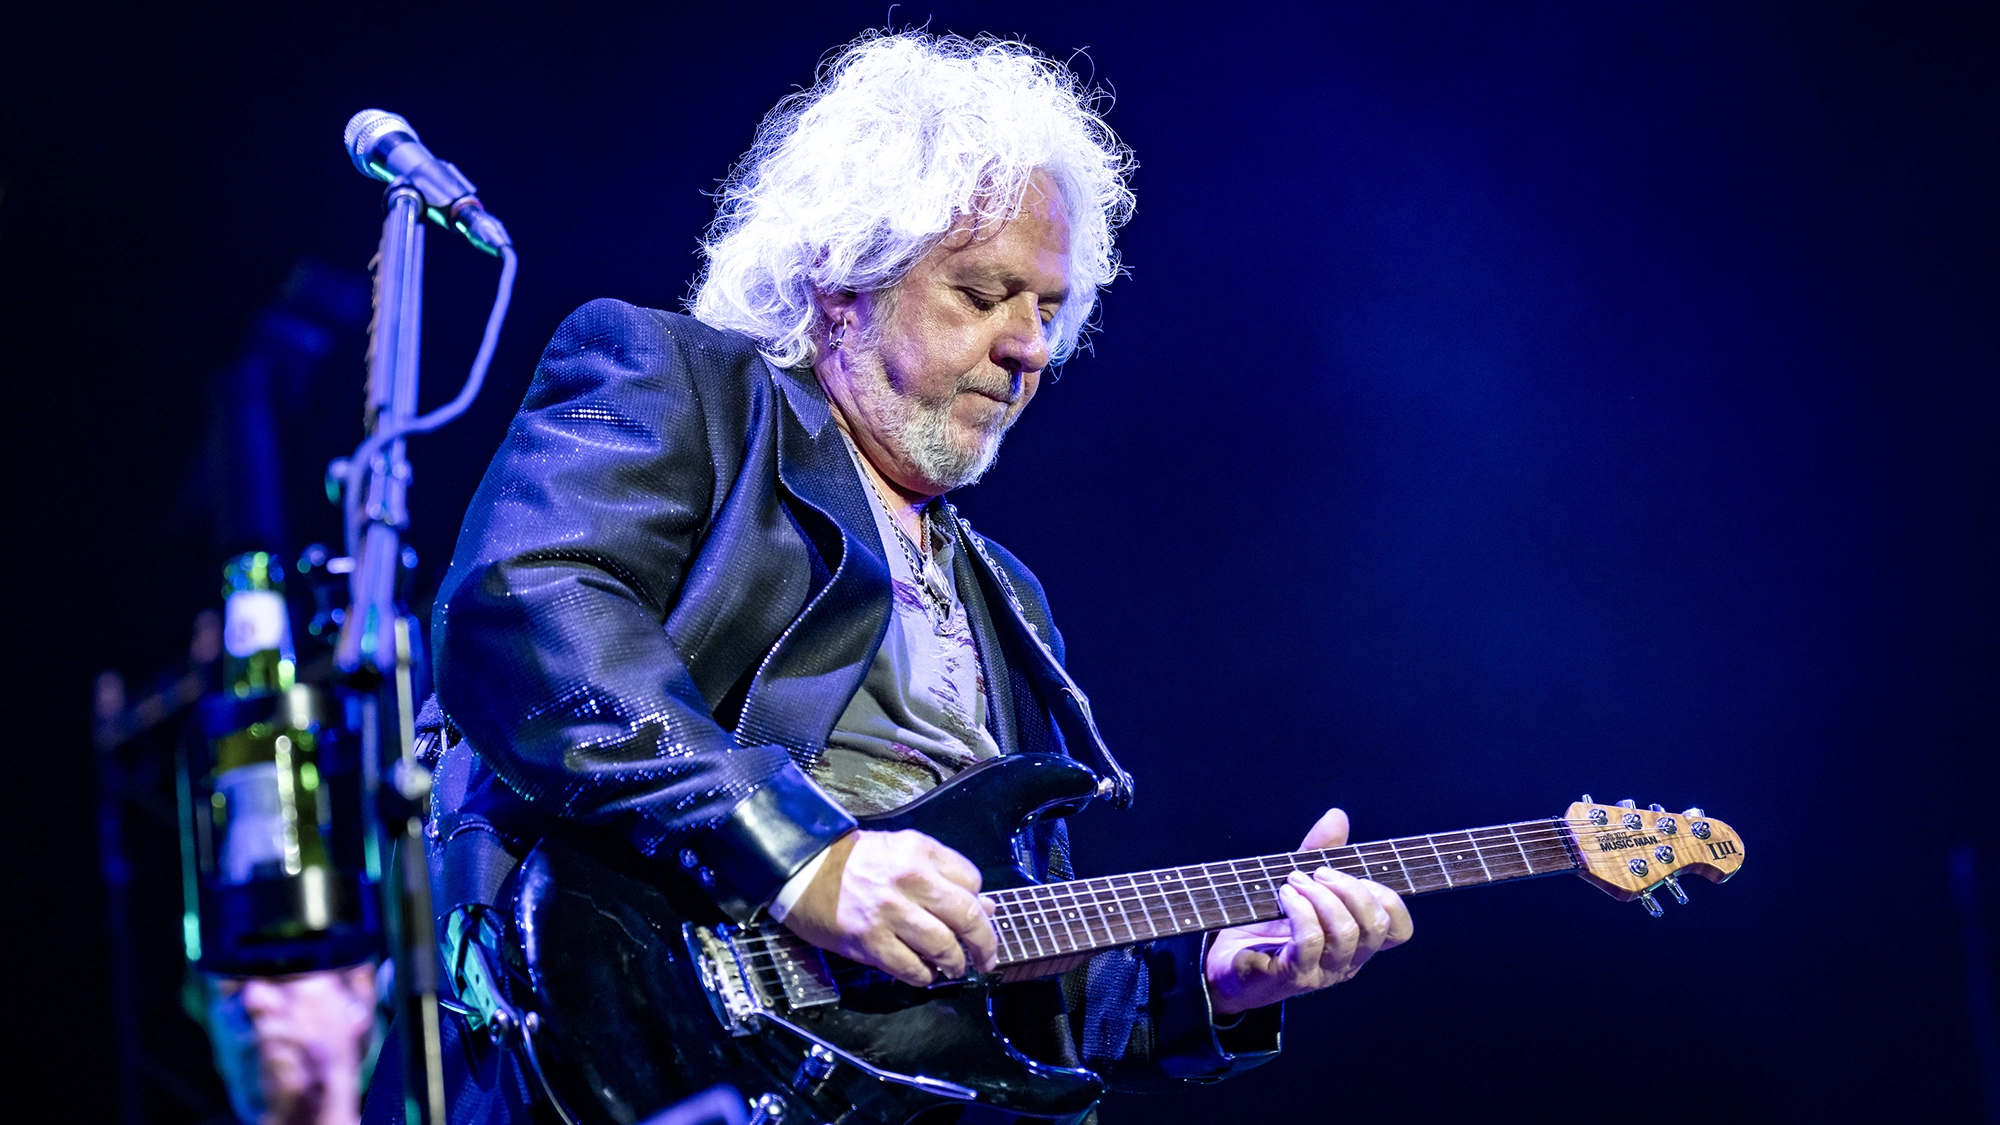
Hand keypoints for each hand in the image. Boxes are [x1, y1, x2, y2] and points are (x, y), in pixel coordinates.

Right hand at [779, 829, 998, 986]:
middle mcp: (910, 880)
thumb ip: (943, 875)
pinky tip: (924, 973)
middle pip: (968, 916)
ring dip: (955, 964)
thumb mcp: (903, 852)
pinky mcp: (869, 941)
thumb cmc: (855, 862)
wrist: (803, 870)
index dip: (978, 901)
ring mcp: (889, 912)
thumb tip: (986, 906)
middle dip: (985, 943)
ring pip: (944, 947)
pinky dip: (925, 977)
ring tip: (953, 967)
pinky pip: (912, 968)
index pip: (971, 880)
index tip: (975, 915)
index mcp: (920, 851)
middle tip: (986, 957)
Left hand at [1205, 808, 1412, 1014]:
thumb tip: (1338, 816)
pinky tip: (1285, 895)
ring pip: (1346, 933)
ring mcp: (1321, 972)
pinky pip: (1309, 940)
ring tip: (1295, 880)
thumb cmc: (1263, 922)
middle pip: (1377, 926)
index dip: (1389, 898)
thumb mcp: (1297, 881)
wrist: (1221, 961)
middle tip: (1319, 872)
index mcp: (1355, 941)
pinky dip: (1300, 909)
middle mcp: (1346, 961)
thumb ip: (1319, 852)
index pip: (1399, 929)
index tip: (1357, 875)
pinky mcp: (1292, 976)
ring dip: (1322, 896)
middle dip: (1352, 888)